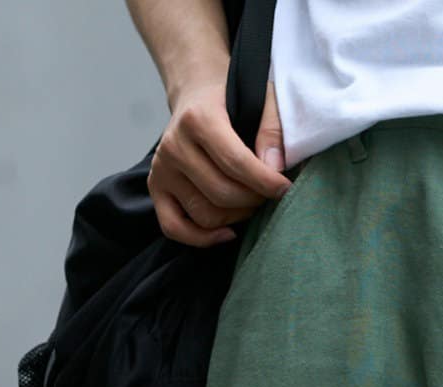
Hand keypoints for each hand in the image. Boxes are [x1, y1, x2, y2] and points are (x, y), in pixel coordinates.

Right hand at [150, 77, 291, 246]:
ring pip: (204, 215)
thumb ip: (272, 129)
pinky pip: (174, 228)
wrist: (197, 92)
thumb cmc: (234, 99)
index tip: (285, 188)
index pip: (236, 163)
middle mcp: (174, 144)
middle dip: (253, 200)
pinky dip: (202, 239)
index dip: (266, 182)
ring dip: (236, 217)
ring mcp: (161, 168)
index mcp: (198, 119)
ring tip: (250, 202)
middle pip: (222, 194)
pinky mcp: (156, 187)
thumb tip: (274, 167)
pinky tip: (228, 232)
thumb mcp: (261, 100)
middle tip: (268, 194)